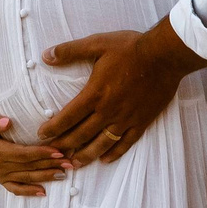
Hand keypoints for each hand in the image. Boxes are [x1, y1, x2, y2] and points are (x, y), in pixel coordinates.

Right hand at [0, 112, 71, 197]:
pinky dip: (29, 191)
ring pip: (25, 178)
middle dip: (50, 165)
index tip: (58, 151)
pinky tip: (43, 192)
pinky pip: (15, 188)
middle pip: (29, 167)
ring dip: (45, 177)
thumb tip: (7, 121)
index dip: (41, 154)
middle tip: (71, 163)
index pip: (23, 154)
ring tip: (64, 175)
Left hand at [39, 20, 206, 165]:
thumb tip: (45, 56)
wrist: (165, 55)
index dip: (52, 128)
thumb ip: (70, 51)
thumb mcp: (97, 43)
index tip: (41, 134)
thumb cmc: (130, 47)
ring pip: (102, 144)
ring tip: (74, 164)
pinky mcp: (141, 122)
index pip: (67, 117)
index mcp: (95, 94)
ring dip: (86, 156)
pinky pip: (126, 143)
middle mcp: (108, 111)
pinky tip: (105, 159)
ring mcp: (126, 119)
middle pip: (81, 135)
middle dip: (64, 145)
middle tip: (53, 152)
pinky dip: (114, 153)